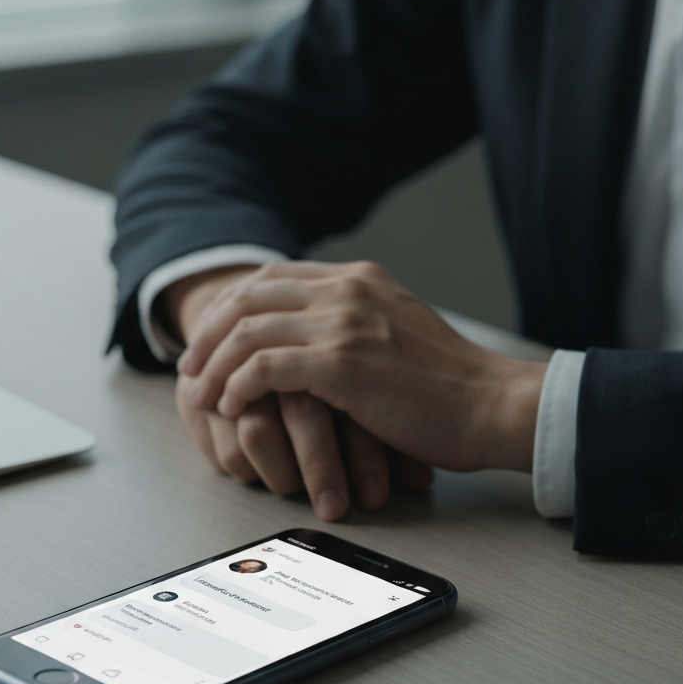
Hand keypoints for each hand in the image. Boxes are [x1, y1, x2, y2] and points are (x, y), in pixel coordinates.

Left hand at [177, 261, 547, 473]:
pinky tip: (233, 406)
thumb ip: (357, 321)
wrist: (492, 405)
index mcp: (359, 279)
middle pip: (248, 295)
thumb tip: (313, 337)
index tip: (211, 339)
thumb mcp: (399, 331)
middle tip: (190, 366)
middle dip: (208, 332)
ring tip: (201, 394)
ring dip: (214, 365)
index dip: (230, 306)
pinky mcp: (342, 362)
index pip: (272, 277)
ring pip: (248, 330)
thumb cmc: (449, 385)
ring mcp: (345, 322)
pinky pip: (265, 367)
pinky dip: (239, 386)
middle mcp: (347, 289)